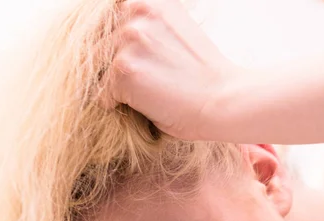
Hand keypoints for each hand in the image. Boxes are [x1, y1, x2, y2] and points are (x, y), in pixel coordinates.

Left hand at [107, 0, 240, 140]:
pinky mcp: (122, 70)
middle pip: (100, 43)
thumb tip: (119, 34)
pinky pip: (103, 95)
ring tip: (148, 93)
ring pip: (99, 69)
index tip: (140, 59)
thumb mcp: (175, 28)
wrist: (223, 101)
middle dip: (116, 64)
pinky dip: (118, 105)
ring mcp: (127, 40)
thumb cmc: (203, 74)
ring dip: (116, 84)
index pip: (109, 17)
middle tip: (148, 81)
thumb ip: (147, 24)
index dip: (119, 41)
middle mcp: (134, 12)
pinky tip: (146, 105)